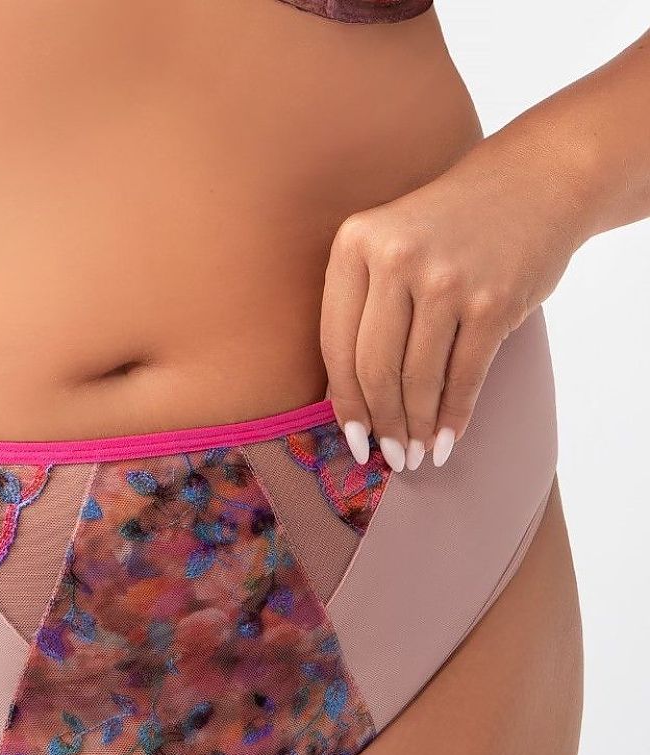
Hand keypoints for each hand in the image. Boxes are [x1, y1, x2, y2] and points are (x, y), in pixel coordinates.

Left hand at [320, 132, 579, 471]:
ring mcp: (446, 279)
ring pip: (419, 379)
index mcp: (356, 243)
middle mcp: (396, 258)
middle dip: (381, 424)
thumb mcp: (392, 243)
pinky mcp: (492, 301)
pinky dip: (454, 417)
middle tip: (390, 456)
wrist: (536, 180)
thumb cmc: (452, 226)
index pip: (335, 344)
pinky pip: (464, 377)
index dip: (343, 403)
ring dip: (417, 428)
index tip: (351, 440)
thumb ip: (364, 306)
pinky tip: (447, 439)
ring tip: (417, 454)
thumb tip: (346, 402)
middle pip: (375, 369)